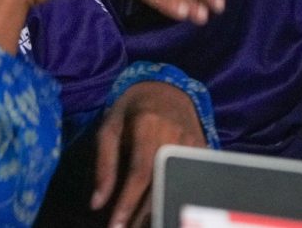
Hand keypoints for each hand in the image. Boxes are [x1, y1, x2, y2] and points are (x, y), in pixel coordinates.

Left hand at [93, 80, 205, 227]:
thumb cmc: (132, 110)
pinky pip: (193, 180)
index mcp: (149, 127)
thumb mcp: (109, 129)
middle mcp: (175, 136)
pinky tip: (167, 212)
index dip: (128, 202)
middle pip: (162, 185)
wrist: (167, 88)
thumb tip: (97, 203)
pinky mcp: (204, 150)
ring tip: (145, 225)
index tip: (116, 226)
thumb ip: (104, 164)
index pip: (140, 173)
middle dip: (144, 215)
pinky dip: (180, 198)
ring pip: (180, 185)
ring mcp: (194, 143)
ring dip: (163, 210)